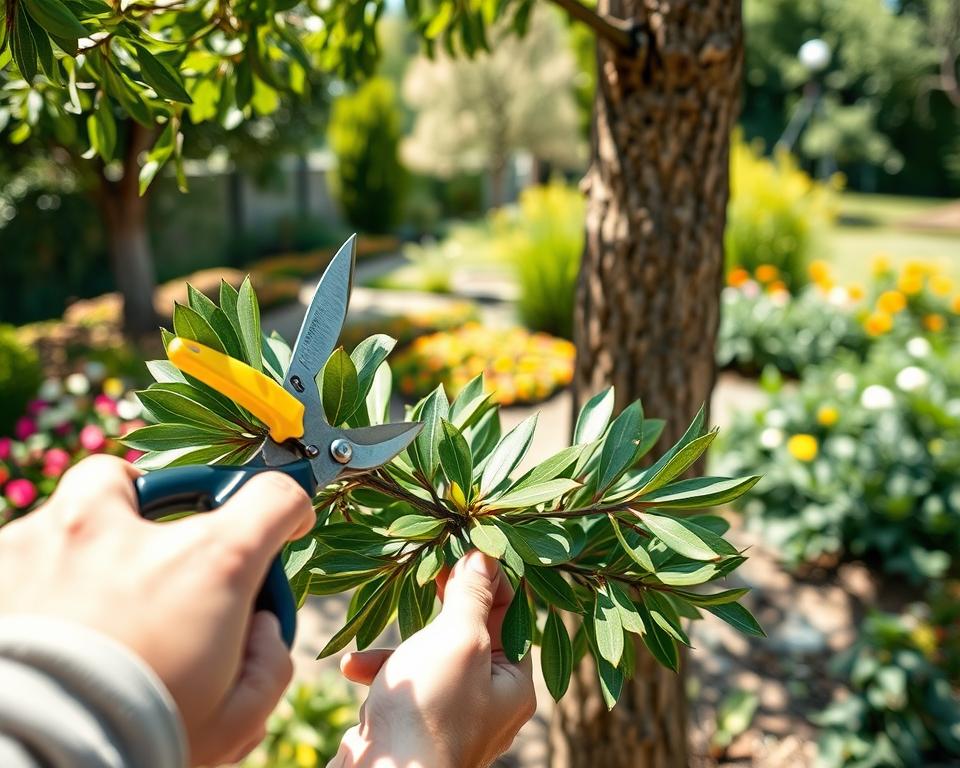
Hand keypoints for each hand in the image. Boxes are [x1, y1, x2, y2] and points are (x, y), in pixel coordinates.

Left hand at [0, 455, 313, 765]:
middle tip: (163, 553)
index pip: (273, 498)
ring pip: (81, 504)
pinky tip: (54, 624)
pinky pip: (29, 548)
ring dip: (96, 538)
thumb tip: (263, 628)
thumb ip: (269, 664)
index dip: (289, 508)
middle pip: (160, 479)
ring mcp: (54, 541)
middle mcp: (133, 532)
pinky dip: (45, 574)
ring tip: (93, 596)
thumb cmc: (140, 741)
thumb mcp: (235, 722)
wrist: (36, 766)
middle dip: (166, 506)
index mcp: (207, 562)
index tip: (286, 524)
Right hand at [330, 551, 536, 767]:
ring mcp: (448, 713)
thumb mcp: (459, 640)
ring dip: (402, 643)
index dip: (489, 577)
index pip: (511, 614)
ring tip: (380, 636)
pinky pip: (403, 682)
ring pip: (431, 654)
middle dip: (444, 604)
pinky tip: (353, 668)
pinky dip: (380, 671)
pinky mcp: (412, 722)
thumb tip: (484, 558)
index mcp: (513, 682)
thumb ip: (472, 597)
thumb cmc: (430, 711)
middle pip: (470, 632)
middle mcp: (488, 699)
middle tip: (427, 569)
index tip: (464, 548)